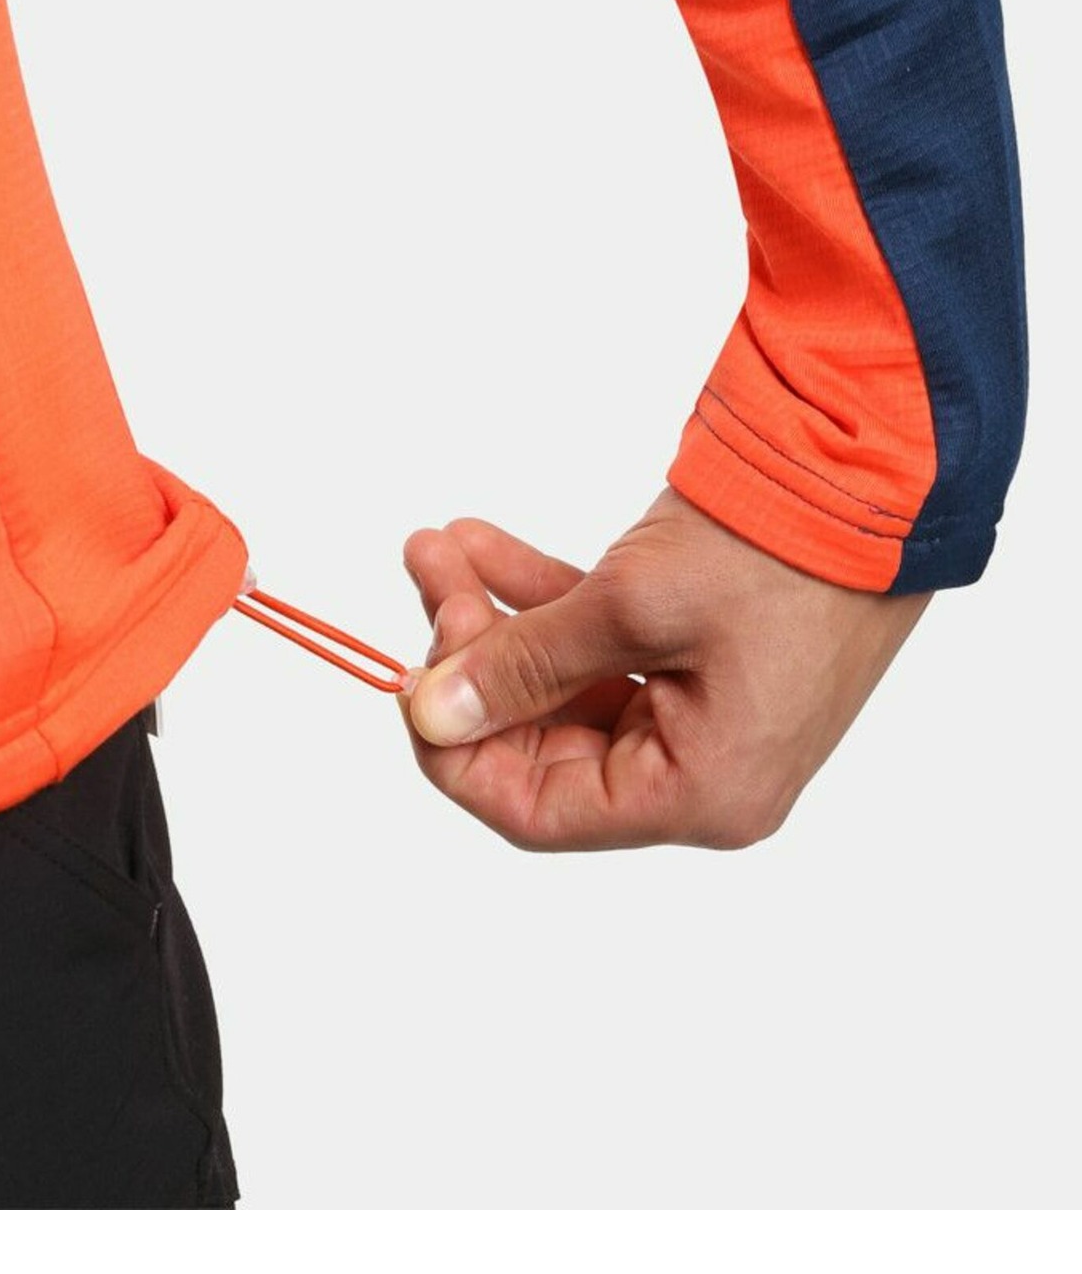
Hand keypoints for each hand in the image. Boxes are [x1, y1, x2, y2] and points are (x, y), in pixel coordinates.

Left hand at [400, 488, 929, 849]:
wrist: (870, 471)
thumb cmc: (777, 553)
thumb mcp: (629, 606)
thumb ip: (522, 664)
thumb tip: (431, 711)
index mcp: (698, 793)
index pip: (536, 808)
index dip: (458, 748)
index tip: (408, 675)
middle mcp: (701, 771)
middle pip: (543, 740)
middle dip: (472, 654)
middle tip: (431, 573)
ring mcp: (701, 711)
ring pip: (562, 682)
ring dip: (497, 613)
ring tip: (442, 544)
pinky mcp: (698, 654)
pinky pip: (598, 645)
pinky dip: (543, 596)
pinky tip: (483, 544)